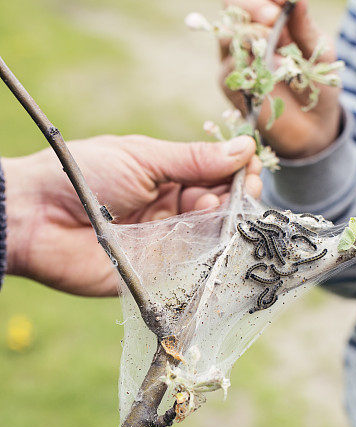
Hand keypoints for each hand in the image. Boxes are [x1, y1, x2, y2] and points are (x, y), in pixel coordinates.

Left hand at [4, 134, 260, 295]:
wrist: (37, 216)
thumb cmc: (84, 175)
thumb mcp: (143, 157)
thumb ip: (193, 160)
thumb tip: (245, 149)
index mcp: (169, 179)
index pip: (217, 177)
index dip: (237, 172)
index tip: (248, 166)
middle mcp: (173, 213)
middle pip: (222, 209)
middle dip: (236, 198)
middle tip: (238, 191)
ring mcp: (168, 246)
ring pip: (214, 238)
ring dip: (224, 224)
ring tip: (213, 209)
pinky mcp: (160, 277)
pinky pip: (195, 270)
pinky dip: (212, 258)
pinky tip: (218, 243)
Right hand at [220, 0, 340, 158]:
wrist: (313, 128)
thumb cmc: (317, 85)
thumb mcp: (320, 53)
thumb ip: (306, 27)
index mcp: (273, 16)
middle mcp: (249, 31)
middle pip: (233, 1)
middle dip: (253, 6)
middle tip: (274, 20)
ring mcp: (236, 57)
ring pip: (226, 31)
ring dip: (249, 33)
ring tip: (274, 46)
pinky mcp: (230, 85)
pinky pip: (228, 67)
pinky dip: (248, 65)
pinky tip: (269, 71)